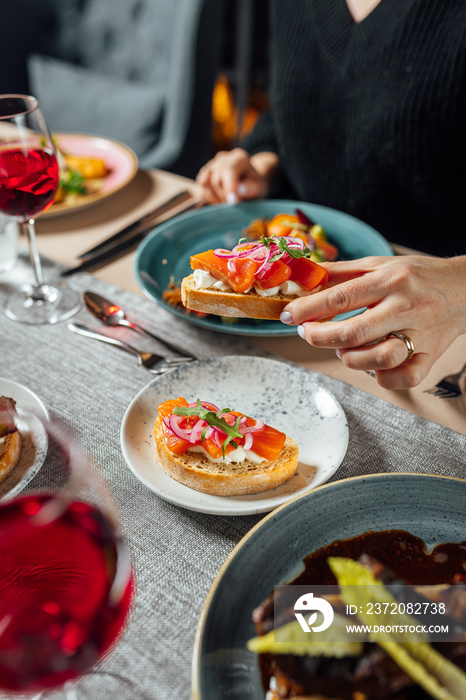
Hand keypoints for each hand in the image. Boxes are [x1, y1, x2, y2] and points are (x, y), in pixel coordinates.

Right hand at [195, 148, 279, 203]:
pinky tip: (218, 201)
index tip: (234, 202)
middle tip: (234, 205)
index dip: (229, 187)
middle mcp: (223, 158)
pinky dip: (208, 198)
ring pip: (205, 184)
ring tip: (227, 203)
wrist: (248, 183)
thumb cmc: (255, 186)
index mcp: (239, 158)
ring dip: (215, 198)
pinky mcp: (204, 175)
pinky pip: (200, 188)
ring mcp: (211, 165)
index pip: (229, 170)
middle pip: (216, 179)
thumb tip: (239, 190)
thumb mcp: (260, 188)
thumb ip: (251, 189)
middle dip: (224, 196)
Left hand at [281, 255, 465, 389]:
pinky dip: (383, 377)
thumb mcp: (379, 263)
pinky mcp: (431, 356)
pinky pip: (404, 378)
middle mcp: (406, 307)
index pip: (341, 298)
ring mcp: (420, 335)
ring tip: (343, 347)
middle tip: (307, 333)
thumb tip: (304, 276)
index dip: (308, 309)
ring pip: (378, 359)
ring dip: (350, 358)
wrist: (465, 288)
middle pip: (354, 333)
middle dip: (320, 337)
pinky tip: (373, 365)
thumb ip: (341, 272)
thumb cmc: (417, 275)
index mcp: (390, 280)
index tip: (288, 315)